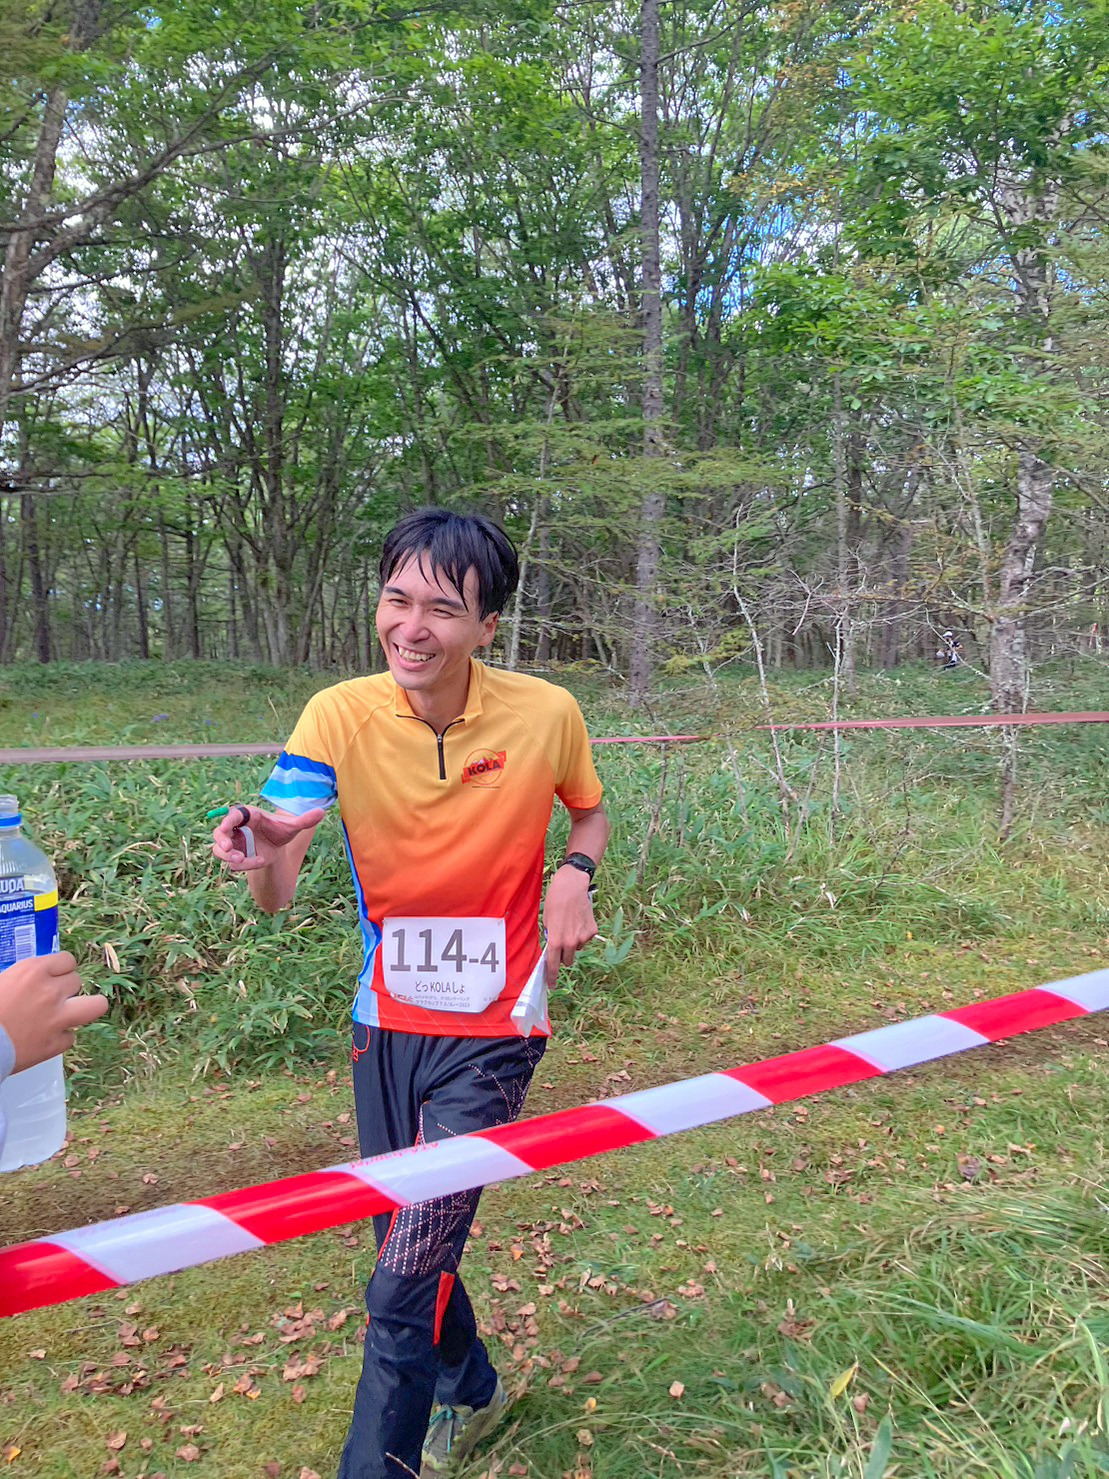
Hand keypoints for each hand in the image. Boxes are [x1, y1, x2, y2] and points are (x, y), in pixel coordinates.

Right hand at [0, 952, 107, 1072]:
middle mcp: (51, 991)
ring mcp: (57, 1018)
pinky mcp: (55, 1045)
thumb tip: (31, 979)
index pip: (67, 960)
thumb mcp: (1, 980)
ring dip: (84, 1008)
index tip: (53, 977)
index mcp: (33, 971)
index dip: (59, 969)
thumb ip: (21, 976)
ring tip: (71, 1012)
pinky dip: (60, 1038)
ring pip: (95, 1005)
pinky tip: (45, 1039)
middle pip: (77, 981)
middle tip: (51, 998)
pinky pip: (71, 1037)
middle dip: (66, 989)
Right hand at [211, 804, 324, 872]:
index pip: (233, 815)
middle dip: (223, 843)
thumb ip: (304, 820)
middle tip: (231, 850)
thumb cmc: (281, 831)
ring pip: (221, 850)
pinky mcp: (232, 854)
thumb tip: (322, 812)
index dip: (227, 821)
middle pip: (219, 833)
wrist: (277, 846)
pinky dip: (244, 865)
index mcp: (248, 815)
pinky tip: (259, 862)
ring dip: (230, 857)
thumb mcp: (293, 827)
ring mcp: (232, 842)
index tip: (226, 829)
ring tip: (242, 860)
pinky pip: (231, 862)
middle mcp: (236, 827)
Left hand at [542, 865, 597, 988]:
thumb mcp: (547, 921)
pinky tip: (579, 919)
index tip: (551, 984)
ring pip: (577, 948)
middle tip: (562, 944)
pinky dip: (583, 933)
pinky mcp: (593, 931)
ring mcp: (584, 937)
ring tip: (570, 924)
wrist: (571, 887)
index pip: (553, 965)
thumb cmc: (555, 901)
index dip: (552, 976)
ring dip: (574, 942)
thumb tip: (553, 949)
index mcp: (556, 941)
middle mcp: (571, 942)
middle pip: (567, 960)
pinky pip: (586, 938)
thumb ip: (550, 937)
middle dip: (564, 956)